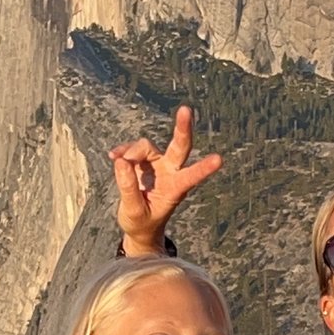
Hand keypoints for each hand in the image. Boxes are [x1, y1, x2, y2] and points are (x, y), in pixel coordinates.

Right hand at [111, 106, 222, 252]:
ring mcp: (159, 164)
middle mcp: (171, 172)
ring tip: (116, 162)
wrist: (139, 225)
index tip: (220, 159)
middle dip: (183, 128)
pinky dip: (123, 151)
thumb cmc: (142, 222)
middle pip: (180, 146)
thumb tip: (121, 162)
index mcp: (176, 190)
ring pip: (145, 146)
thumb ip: (128, 188)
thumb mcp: (133, 212)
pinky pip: (133, 149)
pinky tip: (113, 156)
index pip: (191, 177)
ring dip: (131, 153)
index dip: (204, 168)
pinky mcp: (146, 160)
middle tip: (186, 109)